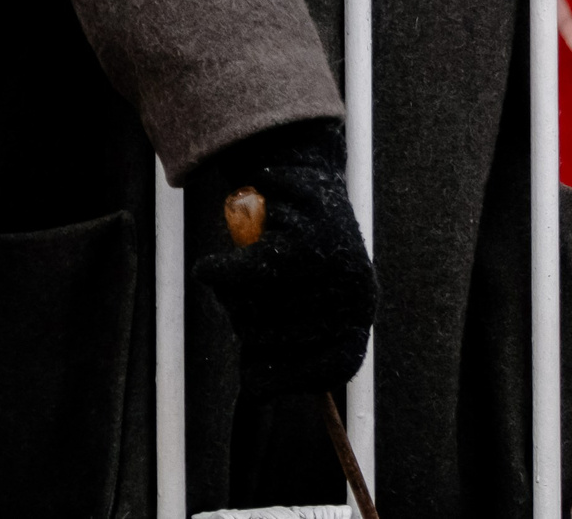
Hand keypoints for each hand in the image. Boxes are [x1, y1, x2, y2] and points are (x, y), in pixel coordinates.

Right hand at [192, 120, 376, 397]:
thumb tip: (255, 393)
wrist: (310, 180)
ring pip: (248, 309)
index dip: (276, 378)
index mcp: (359, 323)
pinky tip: (212, 267)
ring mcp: (330, 271)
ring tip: (254, 267)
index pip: (319, 376)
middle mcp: (355, 300)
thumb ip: (284, 352)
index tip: (253, 370)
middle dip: (247, 322)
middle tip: (254, 296)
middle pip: (266, 344)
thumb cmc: (301, 260)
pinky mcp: (299, 243)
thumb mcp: (303, 311)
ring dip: (235, 292)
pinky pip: (236, 275)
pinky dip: (217, 271)